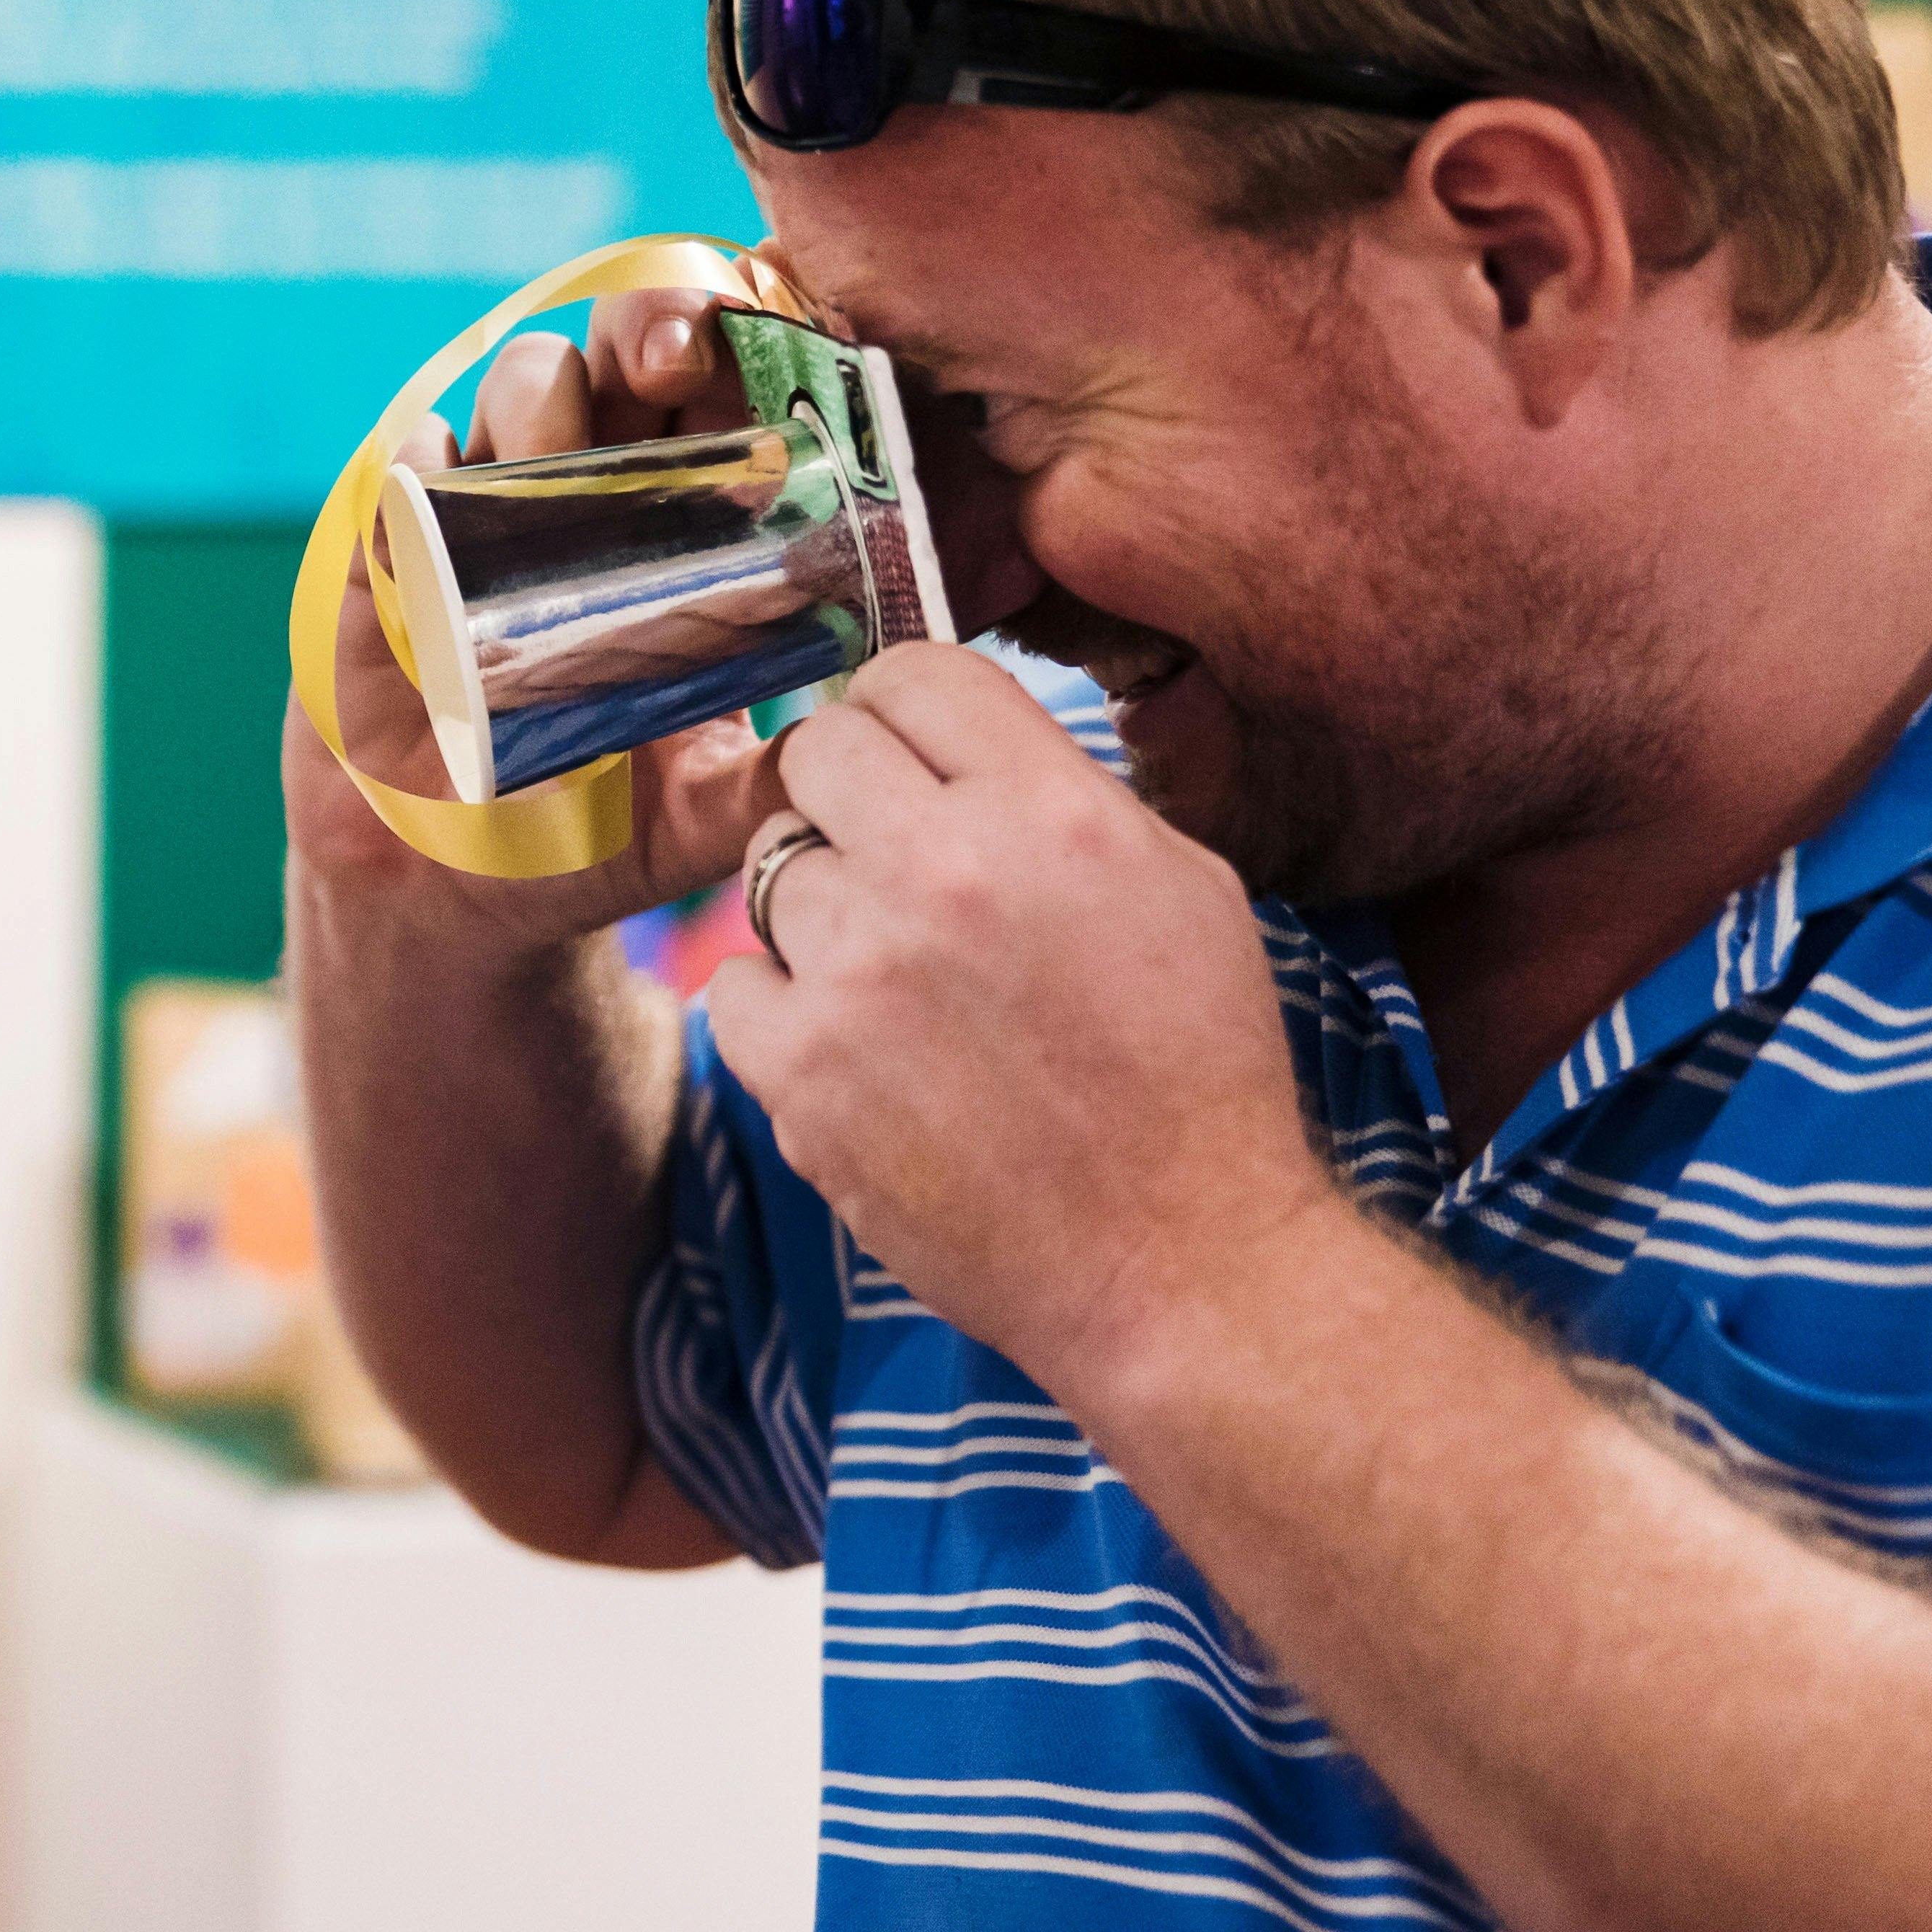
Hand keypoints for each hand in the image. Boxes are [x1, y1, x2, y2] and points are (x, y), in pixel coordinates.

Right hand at [283, 285, 787, 935]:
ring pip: (520, 386)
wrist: (447, 893)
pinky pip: (401, 471)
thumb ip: (780, 778)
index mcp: (676, 535)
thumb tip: (878, 735)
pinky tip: (439, 474)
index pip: (719, 402)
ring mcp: (485, 514)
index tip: (768, 377)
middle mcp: (588, 500)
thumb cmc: (587, 837)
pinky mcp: (389, 554)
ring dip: (543, 397)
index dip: (744, 356)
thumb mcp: (701, 817)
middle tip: (669, 371)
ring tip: (552, 454)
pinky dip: (420, 458)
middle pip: (622, 358)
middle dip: (647, 331)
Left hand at [696, 645, 1332, 1386]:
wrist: (1180, 1257)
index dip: (900, 709)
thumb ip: (1060, 795)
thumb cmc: (1196, 1074)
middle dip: (843, 792)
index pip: (912, 674)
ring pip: (771, 871)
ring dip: (820, 913)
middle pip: (815, 749)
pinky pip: (735, 985)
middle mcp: (944, 872)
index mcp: (1050, 810)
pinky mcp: (801, 1072)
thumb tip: (957, 745)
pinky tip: (860, 1049)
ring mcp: (860, 973)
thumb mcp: (1180, 887)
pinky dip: (783, 1012)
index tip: (904, 753)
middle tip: (883, 854)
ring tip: (900, 982)